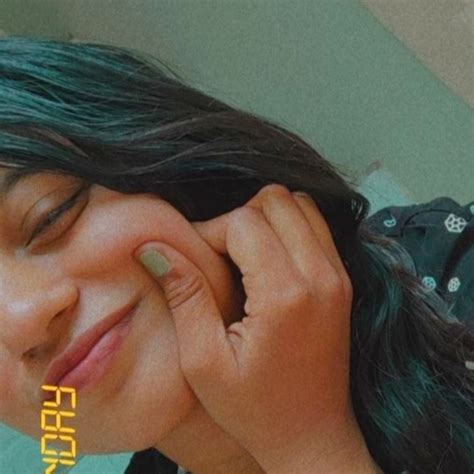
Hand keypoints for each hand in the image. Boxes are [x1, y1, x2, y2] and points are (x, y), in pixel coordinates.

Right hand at [134, 184, 372, 472]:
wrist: (313, 437)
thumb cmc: (255, 409)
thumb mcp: (204, 361)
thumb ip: (185, 295)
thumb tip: (155, 248)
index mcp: (285, 294)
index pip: (244, 221)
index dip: (210, 231)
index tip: (196, 261)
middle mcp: (321, 275)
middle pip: (276, 200)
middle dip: (239, 217)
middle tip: (220, 254)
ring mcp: (338, 275)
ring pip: (300, 204)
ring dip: (265, 218)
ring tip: (243, 255)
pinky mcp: (344, 280)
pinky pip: (316, 226)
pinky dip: (288, 227)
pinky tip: (268, 260)